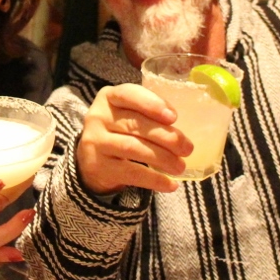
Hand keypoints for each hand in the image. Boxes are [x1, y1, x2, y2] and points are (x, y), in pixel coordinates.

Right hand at [76, 83, 190, 194]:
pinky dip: (154, 179)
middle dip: (166, 137)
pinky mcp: (99, 167)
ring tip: (180, 166)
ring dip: (162, 158)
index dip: (151, 104)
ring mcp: (96, 143)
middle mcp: (98, 117)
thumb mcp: (128, 114)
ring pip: (133, 148)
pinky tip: (171, 184)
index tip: (174, 117)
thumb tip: (180, 129)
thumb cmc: (120, 131)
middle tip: (187, 148)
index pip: (128, 94)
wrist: (92, 159)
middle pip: (134, 124)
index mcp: (108, 97)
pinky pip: (131, 173)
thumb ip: (149, 113)